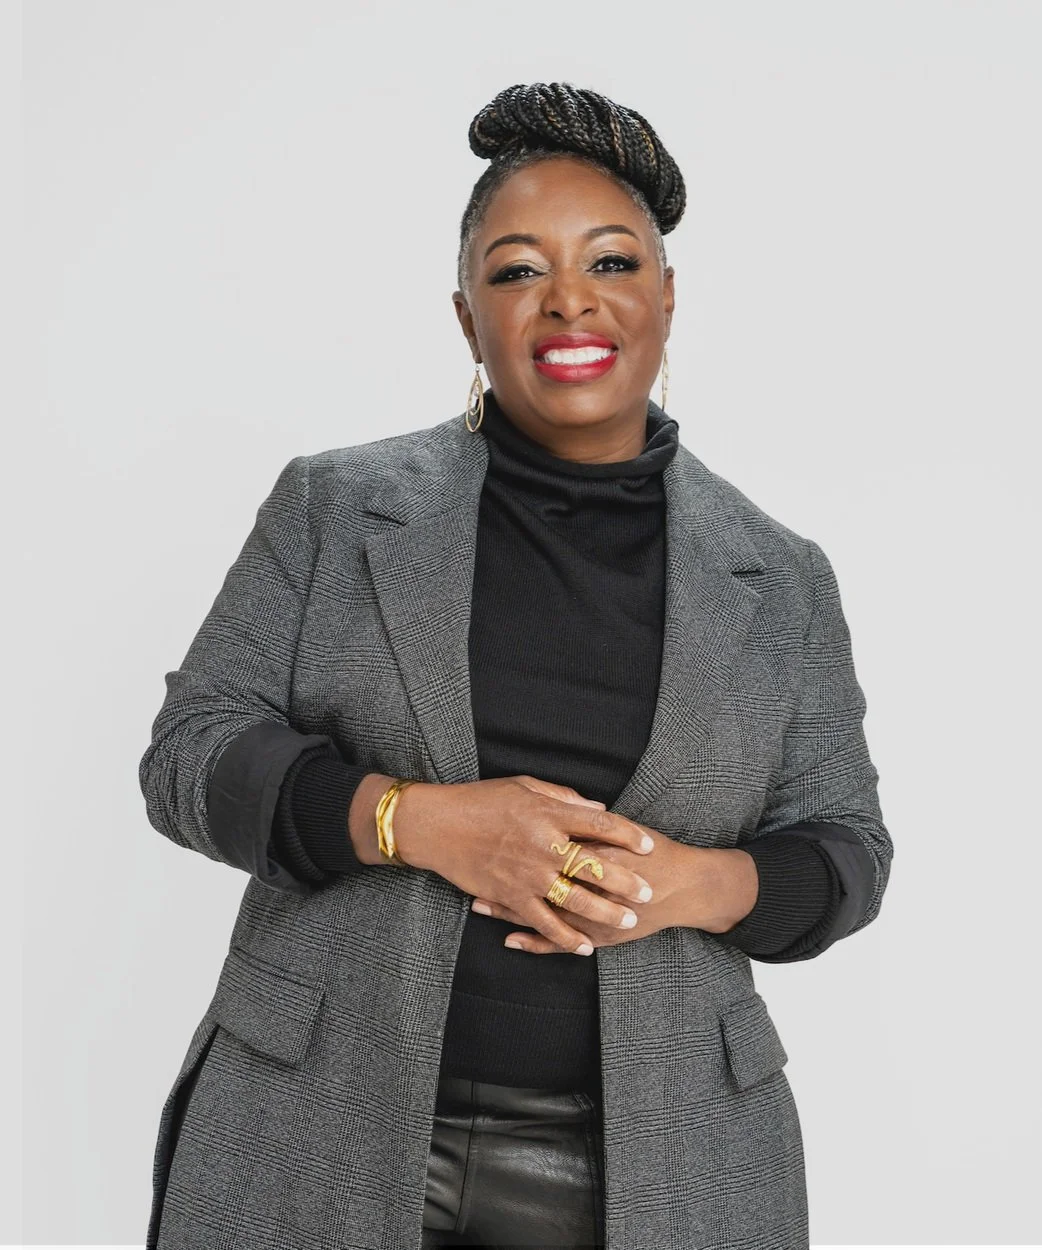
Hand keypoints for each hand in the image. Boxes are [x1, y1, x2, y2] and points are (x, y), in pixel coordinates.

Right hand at [390, 775, 655, 955]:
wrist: (438, 825)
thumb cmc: (481, 800)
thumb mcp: (524, 786)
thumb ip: (563, 798)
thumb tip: (597, 808)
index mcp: (548, 815)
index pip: (599, 824)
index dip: (627, 836)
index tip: (648, 845)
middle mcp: (543, 845)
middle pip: (594, 865)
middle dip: (625, 881)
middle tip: (648, 892)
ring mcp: (527, 874)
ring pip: (575, 898)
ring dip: (605, 911)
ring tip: (629, 919)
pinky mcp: (510, 896)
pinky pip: (544, 922)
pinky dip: (565, 937)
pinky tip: (584, 947)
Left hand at [471, 830, 694, 952]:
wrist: (686, 887)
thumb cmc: (654, 854)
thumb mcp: (623, 827)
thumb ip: (592, 818)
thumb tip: (566, 806)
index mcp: (591, 849)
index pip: (544, 844)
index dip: (512, 840)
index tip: (486, 834)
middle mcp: (586, 883)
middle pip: (533, 879)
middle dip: (501, 876)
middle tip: (470, 871)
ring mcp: (589, 914)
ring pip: (540, 913)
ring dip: (507, 911)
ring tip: (478, 904)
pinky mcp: (596, 936)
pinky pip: (558, 942)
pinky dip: (533, 943)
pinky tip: (510, 940)